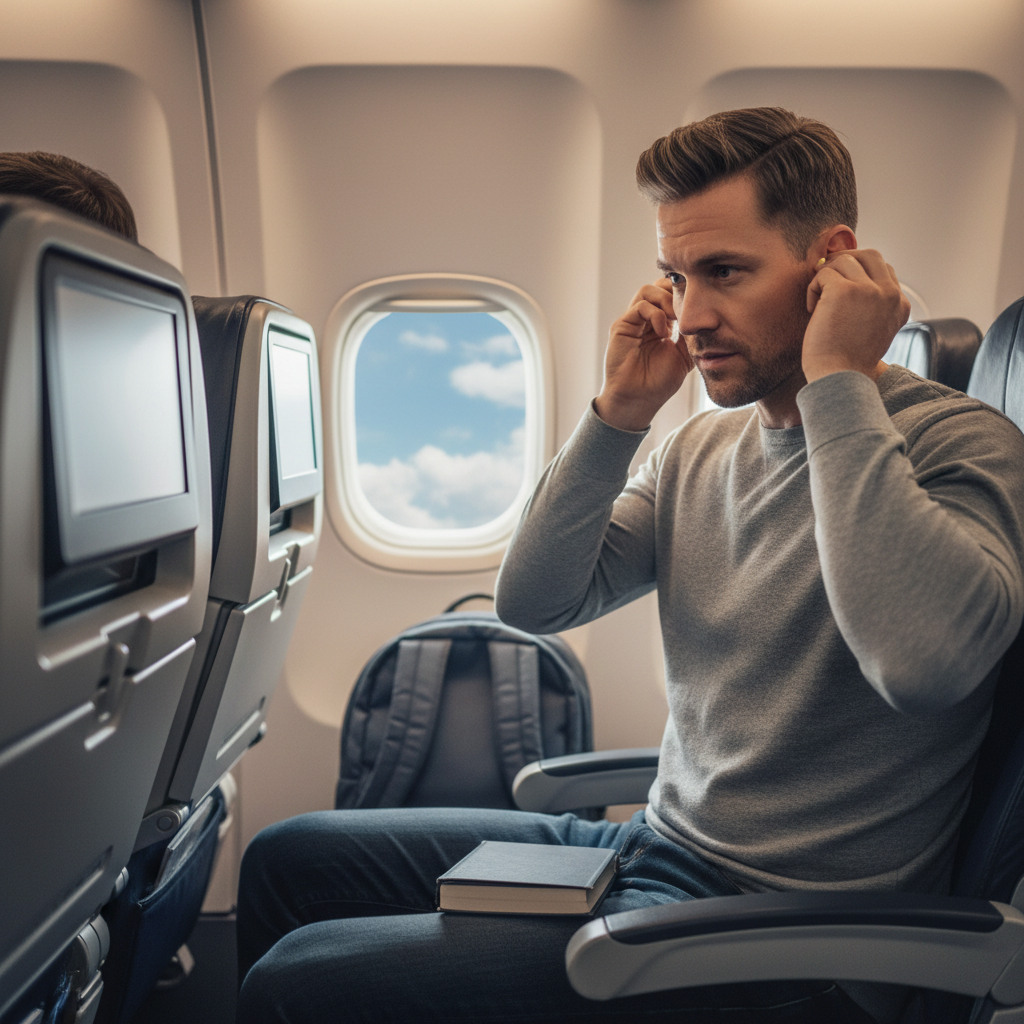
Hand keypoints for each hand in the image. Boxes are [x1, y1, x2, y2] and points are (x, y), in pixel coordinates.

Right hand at [594, 278, 692, 430]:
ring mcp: (632, 322)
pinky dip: (655, 314)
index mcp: (660, 324)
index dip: (683, 294)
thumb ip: (691, 335)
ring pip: (648, 290)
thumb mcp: (684, 356)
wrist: (639, 400)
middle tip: (687, 309)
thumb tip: (704, 316)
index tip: (698, 307)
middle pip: (658, 285)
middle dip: (675, 291)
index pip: (669, 294)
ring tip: (676, 318)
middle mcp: (645, 319)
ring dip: (666, 300)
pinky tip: (663, 332)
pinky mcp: (622, 327)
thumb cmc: (659, 383)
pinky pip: (640, 307)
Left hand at [802, 249, 910, 382]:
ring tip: (819, 304)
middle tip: (825, 279)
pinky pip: (823, 273)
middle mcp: (889, 293)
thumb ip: (874, 306)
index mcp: (899, 304)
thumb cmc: (848, 360)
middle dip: (844, 261)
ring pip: (843, 260)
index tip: (840, 290)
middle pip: (869, 255)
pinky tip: (812, 310)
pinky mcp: (844, 290)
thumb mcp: (874, 330)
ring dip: (825, 278)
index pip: (883, 269)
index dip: (858, 272)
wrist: (840, 378)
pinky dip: (813, 289)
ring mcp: (869, 290)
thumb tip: (852, 280)